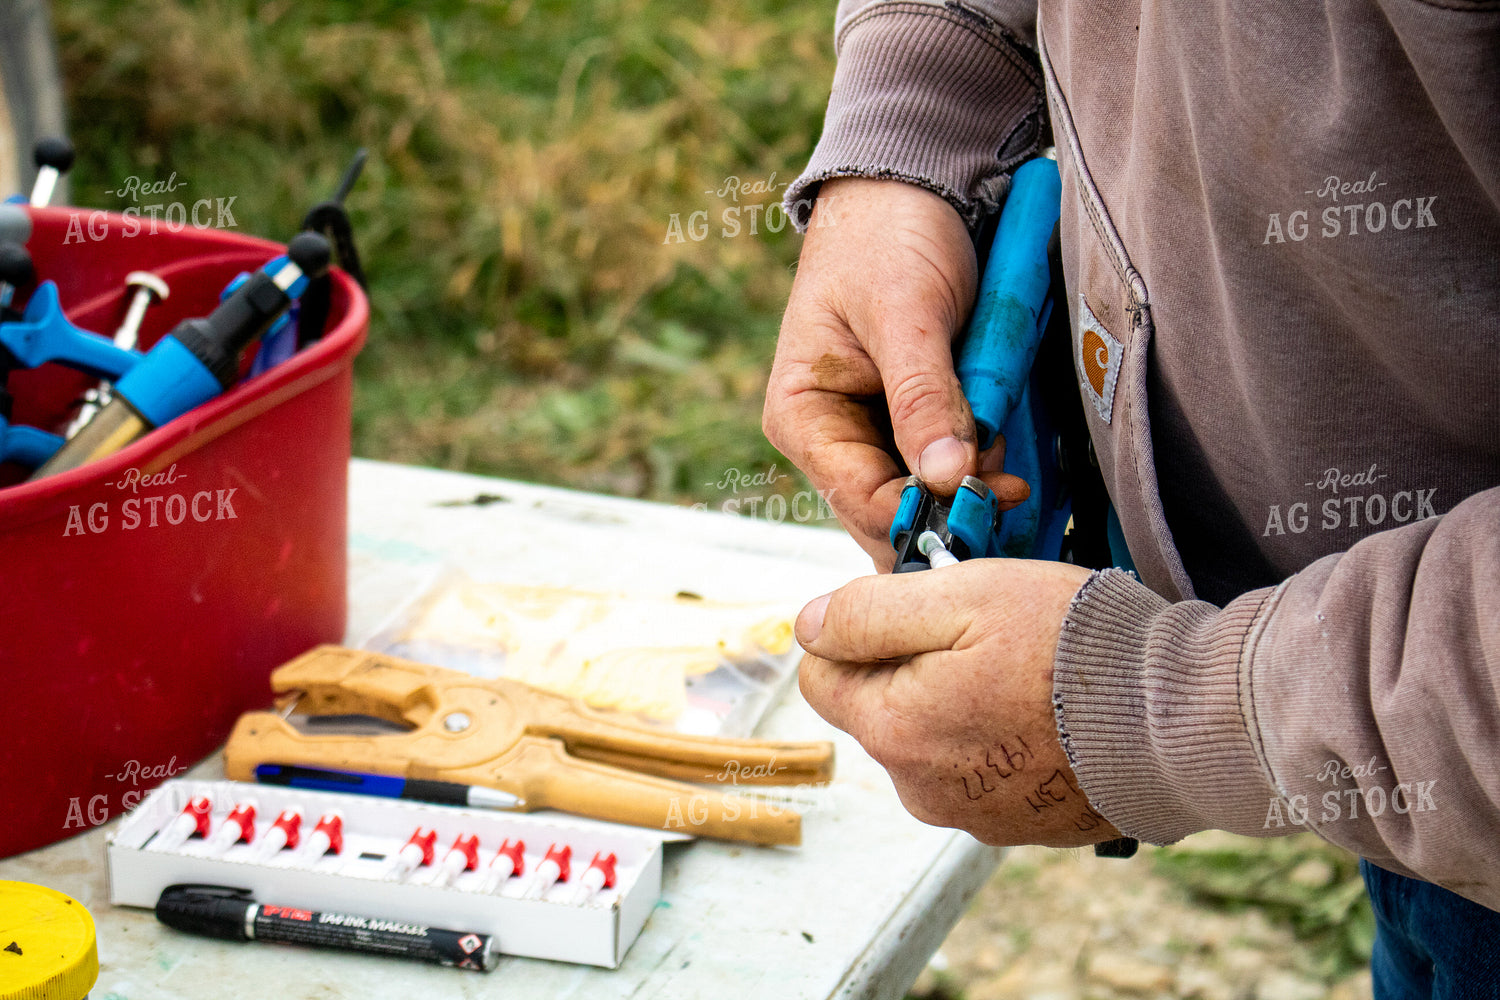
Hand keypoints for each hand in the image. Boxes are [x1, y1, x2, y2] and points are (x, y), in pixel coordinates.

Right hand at [763, 178, 1026, 568]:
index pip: (861, 500)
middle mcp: (829, 438)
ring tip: (1004, 449)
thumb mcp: (906, 313)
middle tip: (1009, 484)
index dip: (924, 515)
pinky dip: (976, 462)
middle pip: (889, 512)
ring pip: (921, 496)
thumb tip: (947, 478)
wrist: (909, 184)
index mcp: (802, 417)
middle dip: (949, 505)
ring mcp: (869, 432)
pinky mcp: (909, 421)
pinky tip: (1000, 441)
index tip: (990, 504)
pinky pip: (942, 465)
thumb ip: (923, 397)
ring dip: (968, 485)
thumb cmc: (888, 236)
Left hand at [795, 559, 1121, 846]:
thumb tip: (809, 625)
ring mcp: (970, 813)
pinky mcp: (1017, 825)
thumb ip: (868, 612)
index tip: (916, 613)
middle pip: (879, 709)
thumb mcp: (960, 595)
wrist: (1177, 721)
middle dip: (912, 668)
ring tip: (1023, 672)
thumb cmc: (1071, 648)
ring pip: (930, 739)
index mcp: (895, 729)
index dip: (861, 634)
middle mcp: (920, 787)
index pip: (821, 677)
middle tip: (982, 633)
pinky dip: (1000, 740)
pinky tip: (1046, 713)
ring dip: (958, 703)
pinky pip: (981, 770)